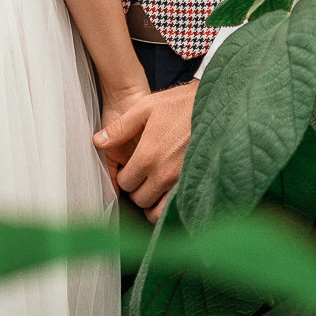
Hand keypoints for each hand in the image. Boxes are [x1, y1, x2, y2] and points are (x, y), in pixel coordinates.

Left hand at [93, 82, 196, 220]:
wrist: (217, 106)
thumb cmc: (180, 105)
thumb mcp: (145, 108)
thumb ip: (120, 128)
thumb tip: (98, 141)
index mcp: (147, 156)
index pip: (126, 183)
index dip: (126, 177)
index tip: (132, 169)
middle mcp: (163, 174)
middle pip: (140, 199)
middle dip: (138, 190)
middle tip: (143, 177)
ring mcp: (182, 183)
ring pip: (158, 210)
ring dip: (153, 202)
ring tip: (155, 187)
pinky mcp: (197, 185)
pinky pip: (178, 209)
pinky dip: (171, 207)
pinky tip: (170, 194)